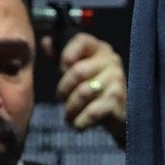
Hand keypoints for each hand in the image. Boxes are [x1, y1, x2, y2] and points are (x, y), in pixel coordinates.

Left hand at [51, 32, 126, 147]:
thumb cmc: (93, 87)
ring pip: (83, 93)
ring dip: (70, 108)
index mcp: (99, 49)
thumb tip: (46, 42)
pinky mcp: (117, 101)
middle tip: (61, 99)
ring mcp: (117, 80)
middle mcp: (111, 61)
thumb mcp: (76, 68)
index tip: (61, 69)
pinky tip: (78, 124)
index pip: (81, 41)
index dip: (66, 55)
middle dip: (63, 90)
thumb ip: (60, 55)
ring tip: (68, 115)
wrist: (119, 113)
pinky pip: (92, 112)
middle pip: (78, 71)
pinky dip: (80, 121)